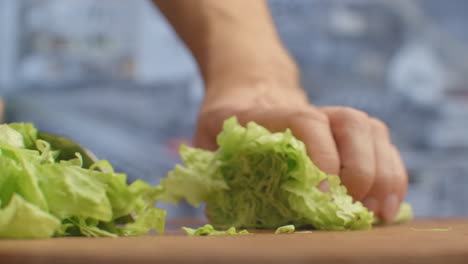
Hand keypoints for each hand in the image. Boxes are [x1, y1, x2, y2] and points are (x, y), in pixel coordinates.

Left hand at [194, 81, 407, 222]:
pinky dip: (393, 174)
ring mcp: (331, 118)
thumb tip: (220, 216)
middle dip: (361, 170)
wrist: (247, 91)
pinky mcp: (347, 131)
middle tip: (355, 210)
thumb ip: (211, 173)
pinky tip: (387, 205)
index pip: (305, 122)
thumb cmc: (225, 124)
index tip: (324, 198)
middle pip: (351, 122)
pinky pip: (382, 143)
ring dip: (385, 174)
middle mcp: (308, 109)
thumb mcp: (206, 143)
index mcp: (268, 114)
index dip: (321, 157)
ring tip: (380, 214)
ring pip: (373, 130)